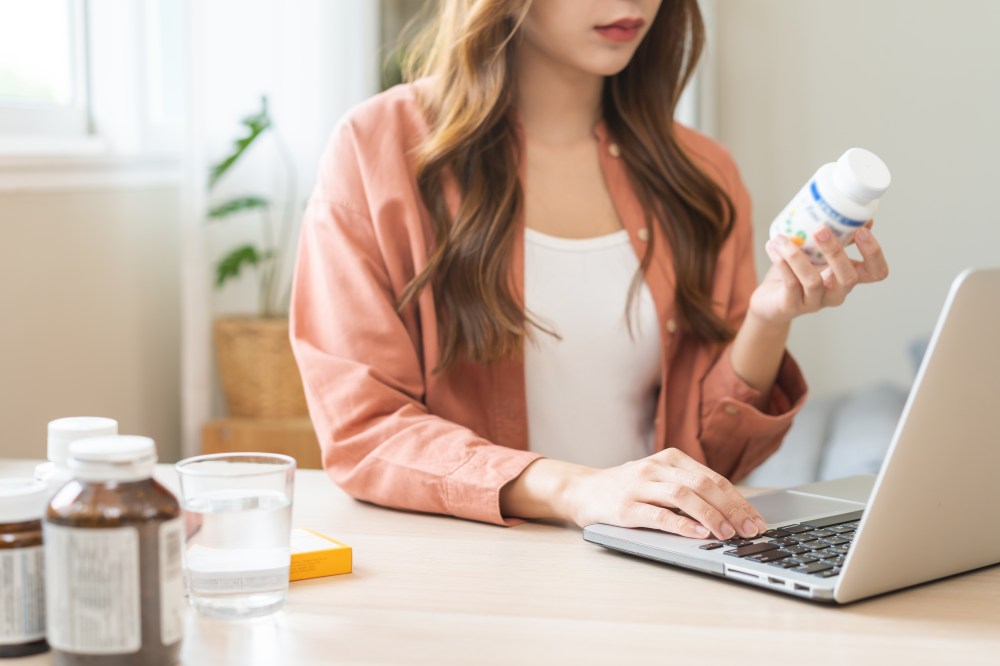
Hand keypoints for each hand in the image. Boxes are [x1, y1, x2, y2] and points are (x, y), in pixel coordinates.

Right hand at [559, 448, 766, 538]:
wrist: (581, 489)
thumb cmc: (626, 488)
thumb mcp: (659, 479)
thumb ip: (688, 488)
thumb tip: (730, 512)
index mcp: (670, 458)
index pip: (712, 478)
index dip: (738, 500)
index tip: (756, 519)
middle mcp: (655, 467)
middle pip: (702, 484)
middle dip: (732, 508)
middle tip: (750, 529)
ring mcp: (638, 486)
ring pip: (682, 495)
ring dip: (710, 515)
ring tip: (728, 533)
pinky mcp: (624, 507)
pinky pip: (657, 514)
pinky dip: (681, 524)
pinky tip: (698, 533)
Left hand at [750, 224, 888, 324]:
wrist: (770, 302)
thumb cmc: (797, 274)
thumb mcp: (818, 254)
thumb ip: (838, 239)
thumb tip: (863, 218)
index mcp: (847, 278)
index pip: (876, 272)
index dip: (874, 254)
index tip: (862, 231)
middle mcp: (836, 293)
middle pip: (848, 277)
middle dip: (836, 251)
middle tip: (820, 230)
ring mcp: (815, 302)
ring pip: (813, 281)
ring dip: (797, 256)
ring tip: (782, 238)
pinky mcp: (792, 306)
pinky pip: (790, 284)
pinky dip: (781, 263)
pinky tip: (772, 246)